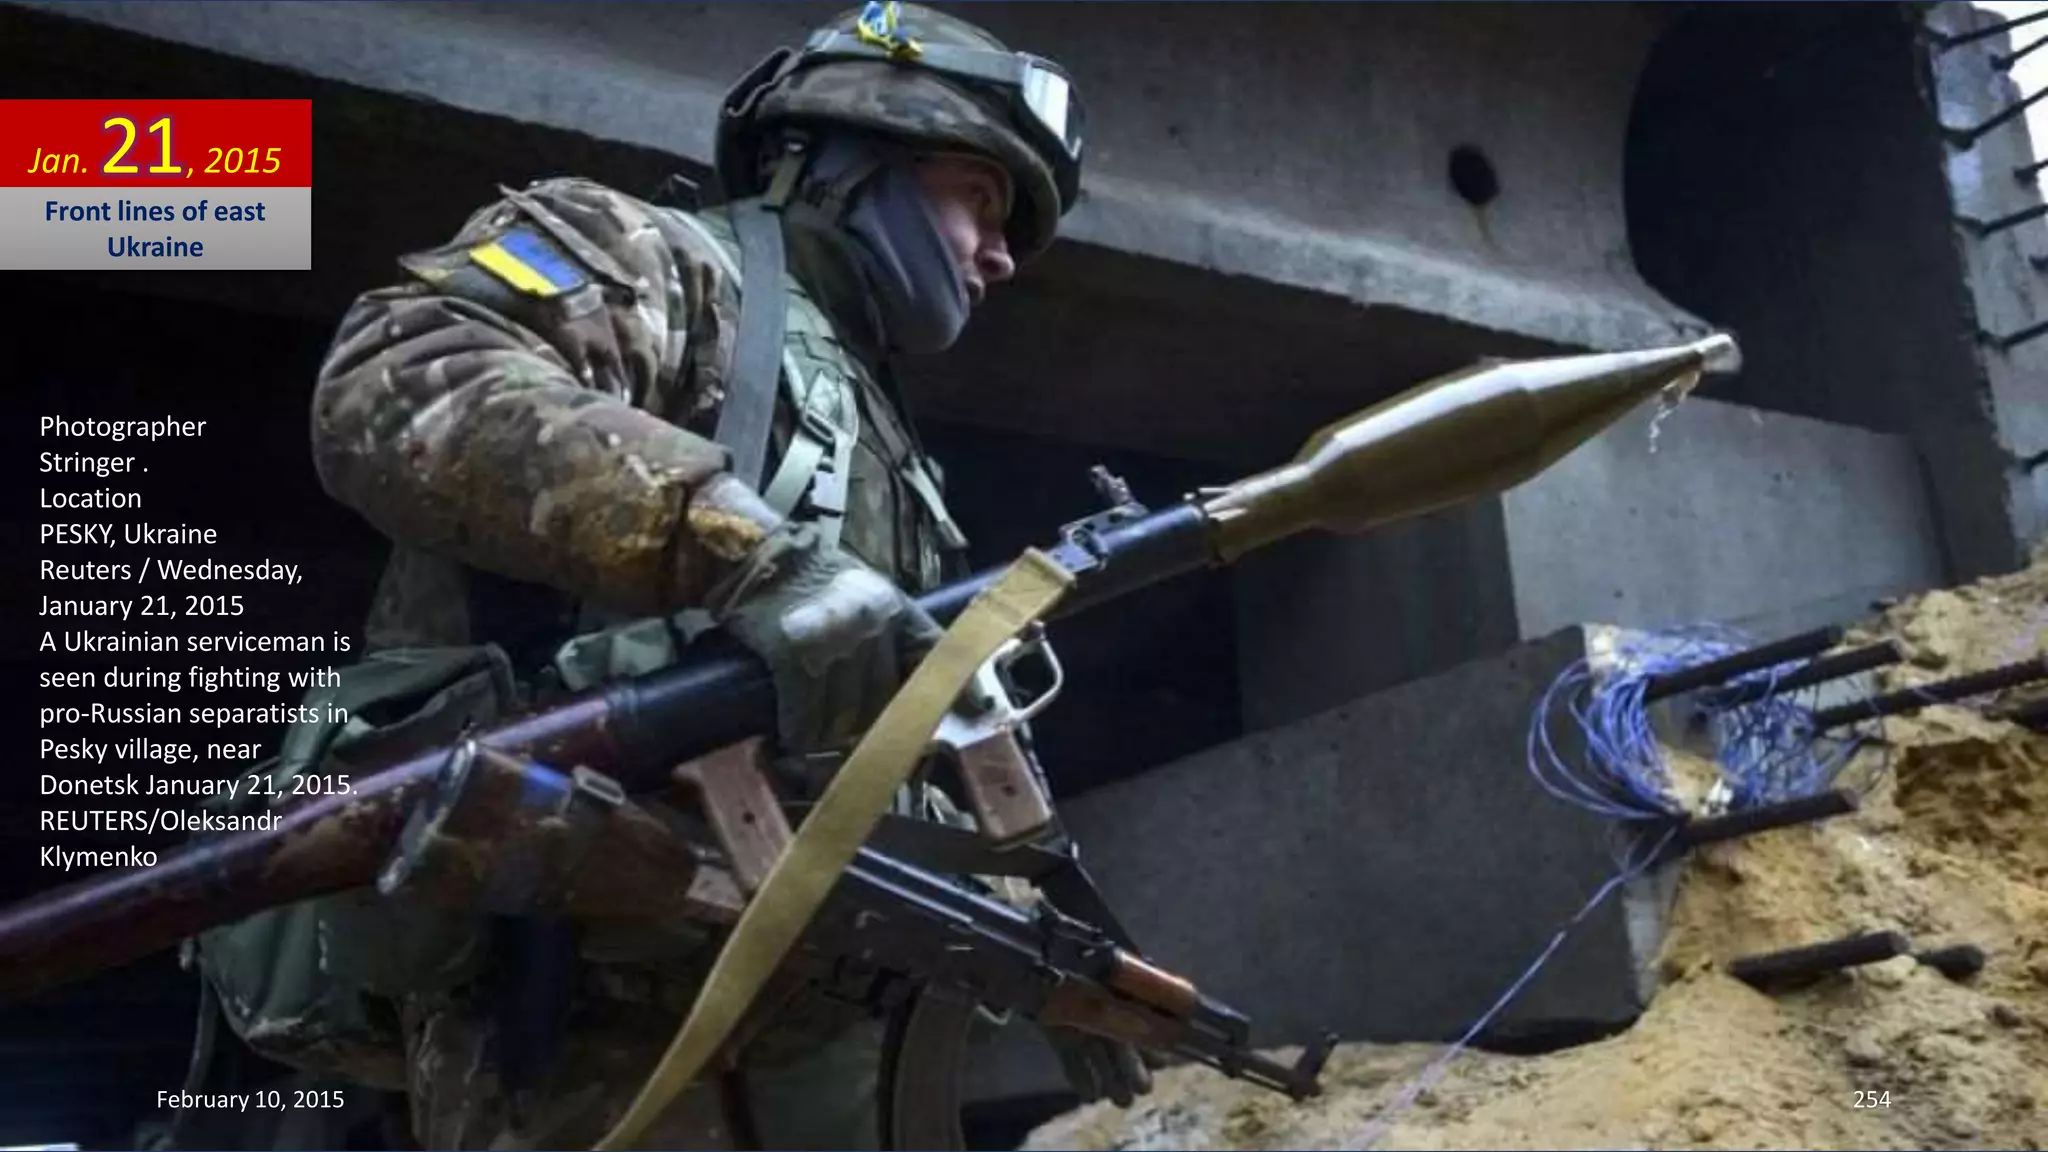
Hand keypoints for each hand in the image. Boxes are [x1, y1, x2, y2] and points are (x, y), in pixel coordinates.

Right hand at [709, 522, 941, 752]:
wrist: (762, 555)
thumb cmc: (811, 577)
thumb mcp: (867, 593)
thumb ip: (890, 632)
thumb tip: (904, 686)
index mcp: (894, 609)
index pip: (935, 653)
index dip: (959, 687)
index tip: (976, 714)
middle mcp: (872, 627)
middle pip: (885, 699)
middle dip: (877, 730)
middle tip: (867, 751)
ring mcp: (835, 644)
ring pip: (845, 714)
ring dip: (833, 741)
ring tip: (823, 754)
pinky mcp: (796, 659)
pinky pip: (805, 714)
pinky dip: (799, 732)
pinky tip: (793, 744)